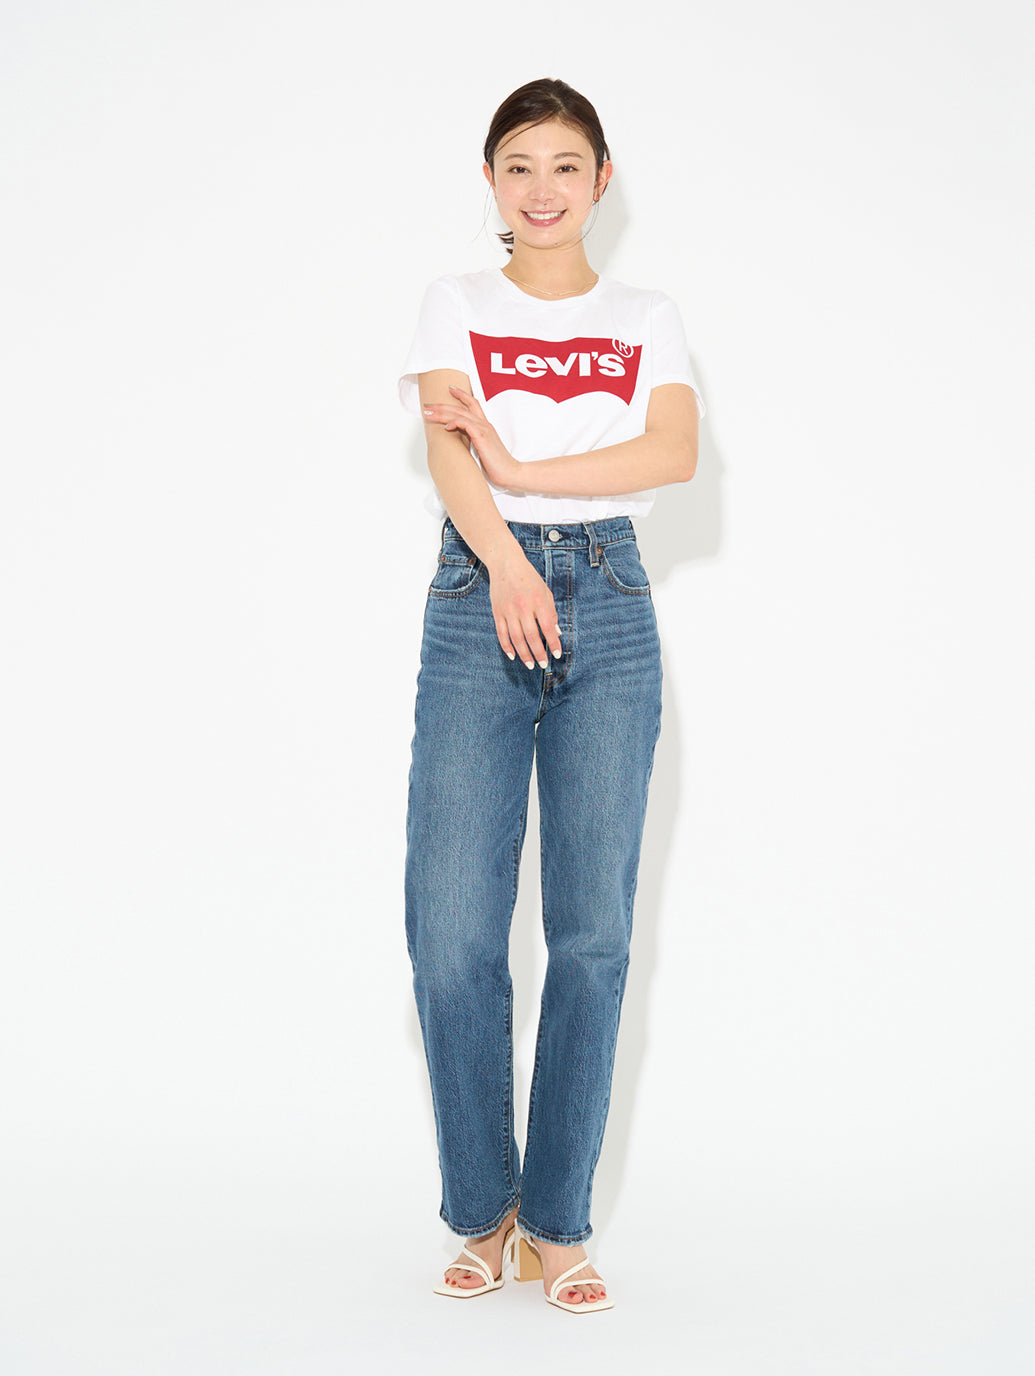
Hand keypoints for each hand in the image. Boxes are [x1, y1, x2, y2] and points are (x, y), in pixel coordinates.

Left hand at [423, 387, 520, 489]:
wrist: (510, 473)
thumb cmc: (497, 465)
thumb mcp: (482, 449)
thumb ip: (473, 441)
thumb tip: (459, 442)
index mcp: (485, 426)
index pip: (473, 404)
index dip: (461, 394)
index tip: (449, 389)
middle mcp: (484, 424)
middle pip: (461, 407)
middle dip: (442, 405)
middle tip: (427, 405)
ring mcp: (484, 429)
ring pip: (460, 413)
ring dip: (442, 412)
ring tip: (428, 413)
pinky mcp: (482, 437)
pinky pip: (466, 424)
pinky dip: (454, 422)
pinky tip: (446, 427)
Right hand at [488, 549, 562, 669]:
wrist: (505, 563)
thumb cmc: (529, 578)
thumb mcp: (545, 591)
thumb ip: (551, 612)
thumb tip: (557, 633)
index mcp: (538, 601)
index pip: (548, 627)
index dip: (553, 643)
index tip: (556, 654)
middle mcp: (523, 607)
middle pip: (532, 636)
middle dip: (538, 653)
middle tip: (543, 665)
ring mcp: (508, 611)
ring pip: (516, 638)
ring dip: (524, 654)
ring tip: (531, 665)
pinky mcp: (498, 612)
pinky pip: (502, 634)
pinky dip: (507, 647)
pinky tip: (513, 656)